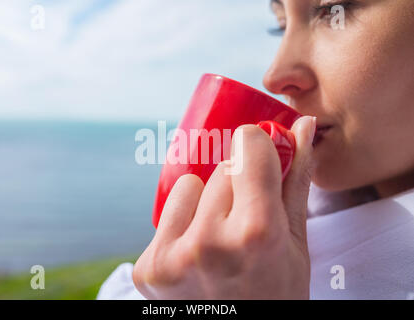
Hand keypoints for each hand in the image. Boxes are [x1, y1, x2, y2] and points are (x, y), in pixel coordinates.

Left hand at [133, 116, 316, 298]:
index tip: (261, 159)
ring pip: (191, 186)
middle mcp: (209, 243)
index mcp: (256, 233)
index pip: (248, 146)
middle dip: (238, 185)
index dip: (258, 149)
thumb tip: (301, 127)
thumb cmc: (276, 293)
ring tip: (220, 239)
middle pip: (222, 169)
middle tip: (246, 221)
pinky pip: (168, 212)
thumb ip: (296, 181)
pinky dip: (183, 223)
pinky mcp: (147, 267)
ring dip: (206, 202)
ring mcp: (172, 257)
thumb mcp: (297, 243)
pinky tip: (197, 253)